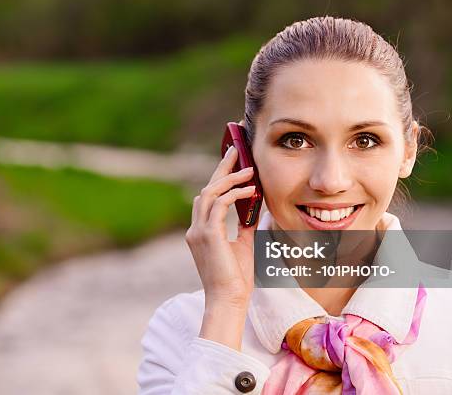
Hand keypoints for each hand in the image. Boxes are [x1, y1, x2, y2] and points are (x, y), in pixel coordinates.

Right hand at [185, 145, 258, 308]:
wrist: (229, 300)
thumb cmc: (236, 278)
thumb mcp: (243, 245)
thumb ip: (244, 224)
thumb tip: (255, 206)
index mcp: (201, 231)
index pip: (208, 197)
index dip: (219, 177)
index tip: (233, 161)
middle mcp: (196, 228)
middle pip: (206, 188)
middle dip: (222, 167)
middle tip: (236, 150)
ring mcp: (198, 231)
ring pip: (210, 192)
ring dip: (230, 178)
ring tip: (249, 169)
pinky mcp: (207, 235)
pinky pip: (219, 204)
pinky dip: (235, 194)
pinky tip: (251, 191)